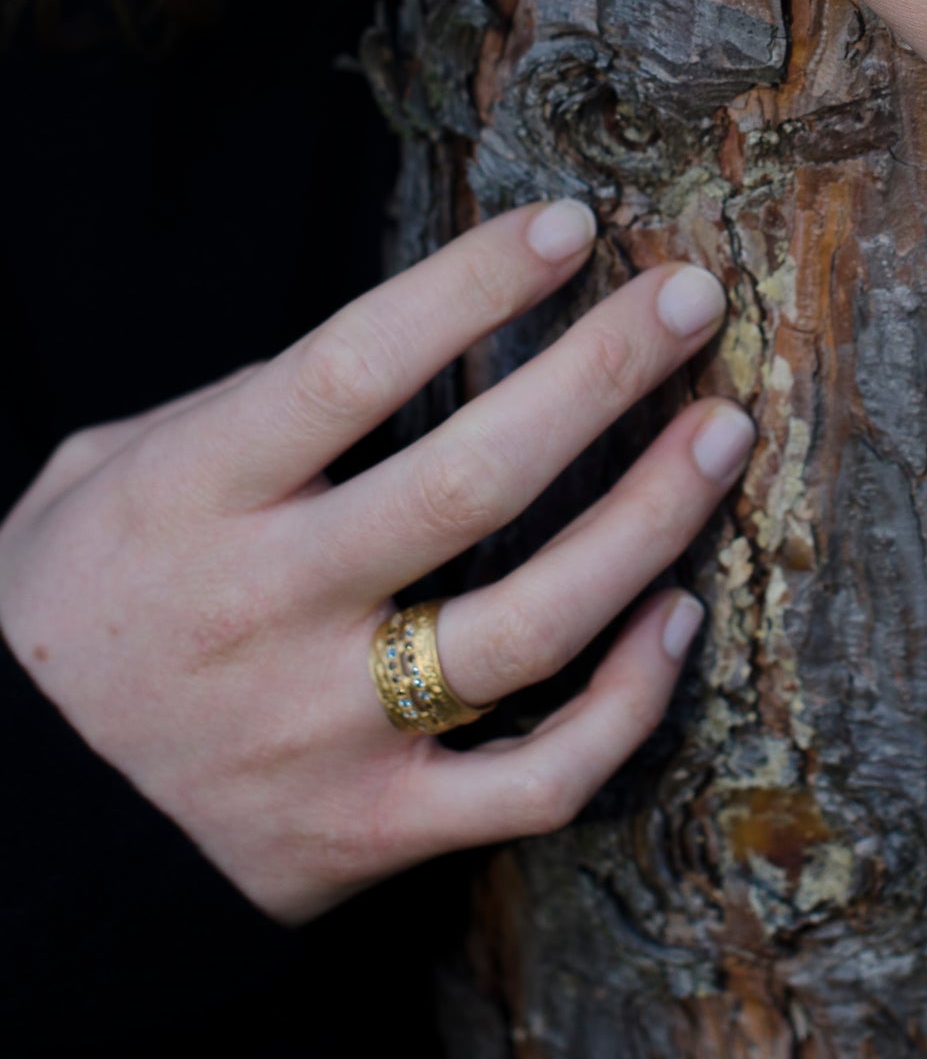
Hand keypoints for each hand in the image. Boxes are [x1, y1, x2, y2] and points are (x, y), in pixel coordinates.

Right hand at [0, 203, 750, 921]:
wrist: (9, 832)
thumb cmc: (66, 614)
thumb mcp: (102, 475)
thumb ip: (234, 403)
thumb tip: (389, 342)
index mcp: (194, 499)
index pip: (352, 367)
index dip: (468, 286)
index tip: (567, 226)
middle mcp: (266, 609)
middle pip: (471, 479)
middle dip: (602, 370)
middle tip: (689, 296)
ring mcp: (328, 730)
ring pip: (533, 624)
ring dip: (651, 518)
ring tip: (723, 432)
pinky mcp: (374, 830)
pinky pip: (537, 779)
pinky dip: (628, 704)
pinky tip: (678, 618)